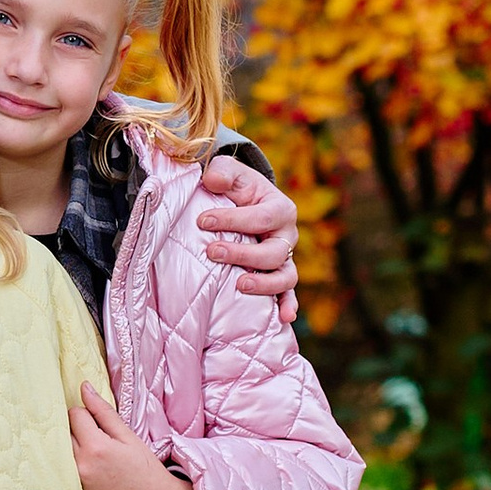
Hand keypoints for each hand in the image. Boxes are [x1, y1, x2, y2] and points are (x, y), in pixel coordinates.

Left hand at [69, 381, 192, 489]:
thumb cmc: (145, 470)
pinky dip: (71, 466)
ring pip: (59, 451)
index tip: (98, 424)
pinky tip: (91, 471)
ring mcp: (75, 482)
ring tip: (92, 454)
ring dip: (70, 447)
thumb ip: (103, 412)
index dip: (86, 415)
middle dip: (75, 430)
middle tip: (95, 438)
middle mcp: (80, 465)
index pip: (74, 414)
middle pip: (62, 432)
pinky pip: (62, 471)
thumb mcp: (128, 437)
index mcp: (95, 447)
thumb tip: (84, 387)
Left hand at [197, 153, 298, 323]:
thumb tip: (212, 181)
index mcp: (280, 208)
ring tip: (239, 285)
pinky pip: (288, 294)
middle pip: (274, 251)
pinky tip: (283, 318)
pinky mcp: (278, 276)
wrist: (243, 202)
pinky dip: (288, 306)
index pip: (260, 217)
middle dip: (243, 253)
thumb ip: (222, 171)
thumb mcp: (228, 171)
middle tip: (212, 252)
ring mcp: (285, 259)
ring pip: (285, 276)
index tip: (202, 221)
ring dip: (265, 283)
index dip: (232, 220)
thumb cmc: (235, 187)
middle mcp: (287, 236)